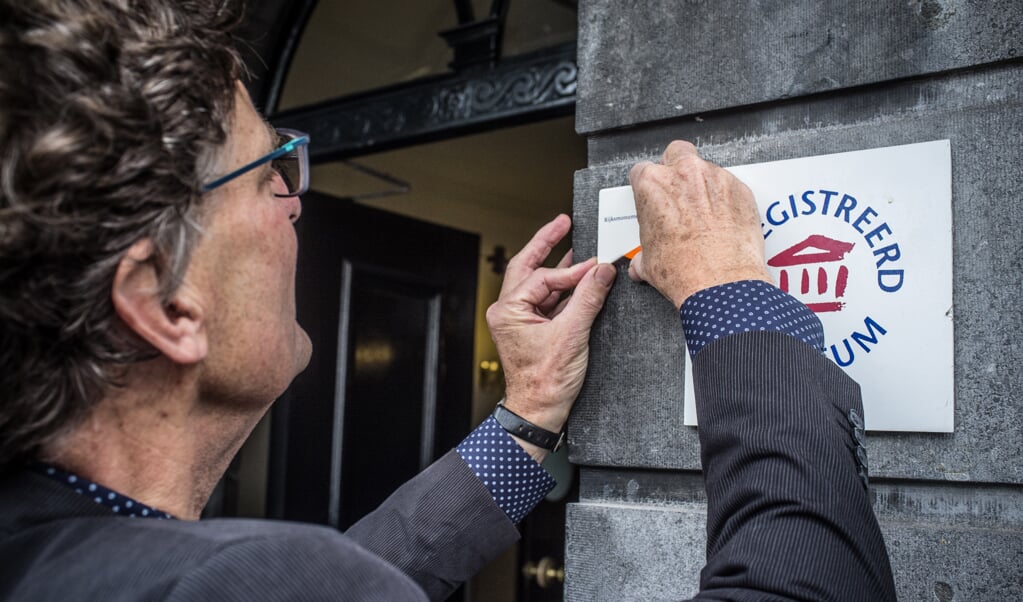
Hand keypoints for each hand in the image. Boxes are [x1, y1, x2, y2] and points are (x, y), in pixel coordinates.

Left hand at [486, 214, 615, 458]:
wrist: (539, 412)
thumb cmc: (544, 383)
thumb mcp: (572, 336)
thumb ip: (589, 299)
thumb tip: (602, 271)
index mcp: (509, 310)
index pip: (544, 277)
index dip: (573, 271)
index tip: (598, 265)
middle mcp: (509, 312)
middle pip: (529, 268)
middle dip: (547, 245)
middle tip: (563, 223)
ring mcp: (520, 321)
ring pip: (540, 284)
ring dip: (560, 269)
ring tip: (576, 249)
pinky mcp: (532, 330)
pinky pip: (548, 301)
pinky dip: (565, 290)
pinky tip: (580, 281)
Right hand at [627, 141, 772, 308]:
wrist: (720, 282)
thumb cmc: (684, 270)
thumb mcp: (648, 262)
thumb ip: (643, 253)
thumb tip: (642, 262)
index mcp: (653, 184)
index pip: (642, 170)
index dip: (646, 186)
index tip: (651, 199)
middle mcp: (684, 173)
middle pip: (676, 153)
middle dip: (675, 169)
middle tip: (677, 194)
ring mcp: (716, 178)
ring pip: (706, 169)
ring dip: (703, 186)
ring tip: (703, 215)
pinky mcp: (741, 190)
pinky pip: (731, 187)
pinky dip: (727, 200)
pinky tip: (723, 222)